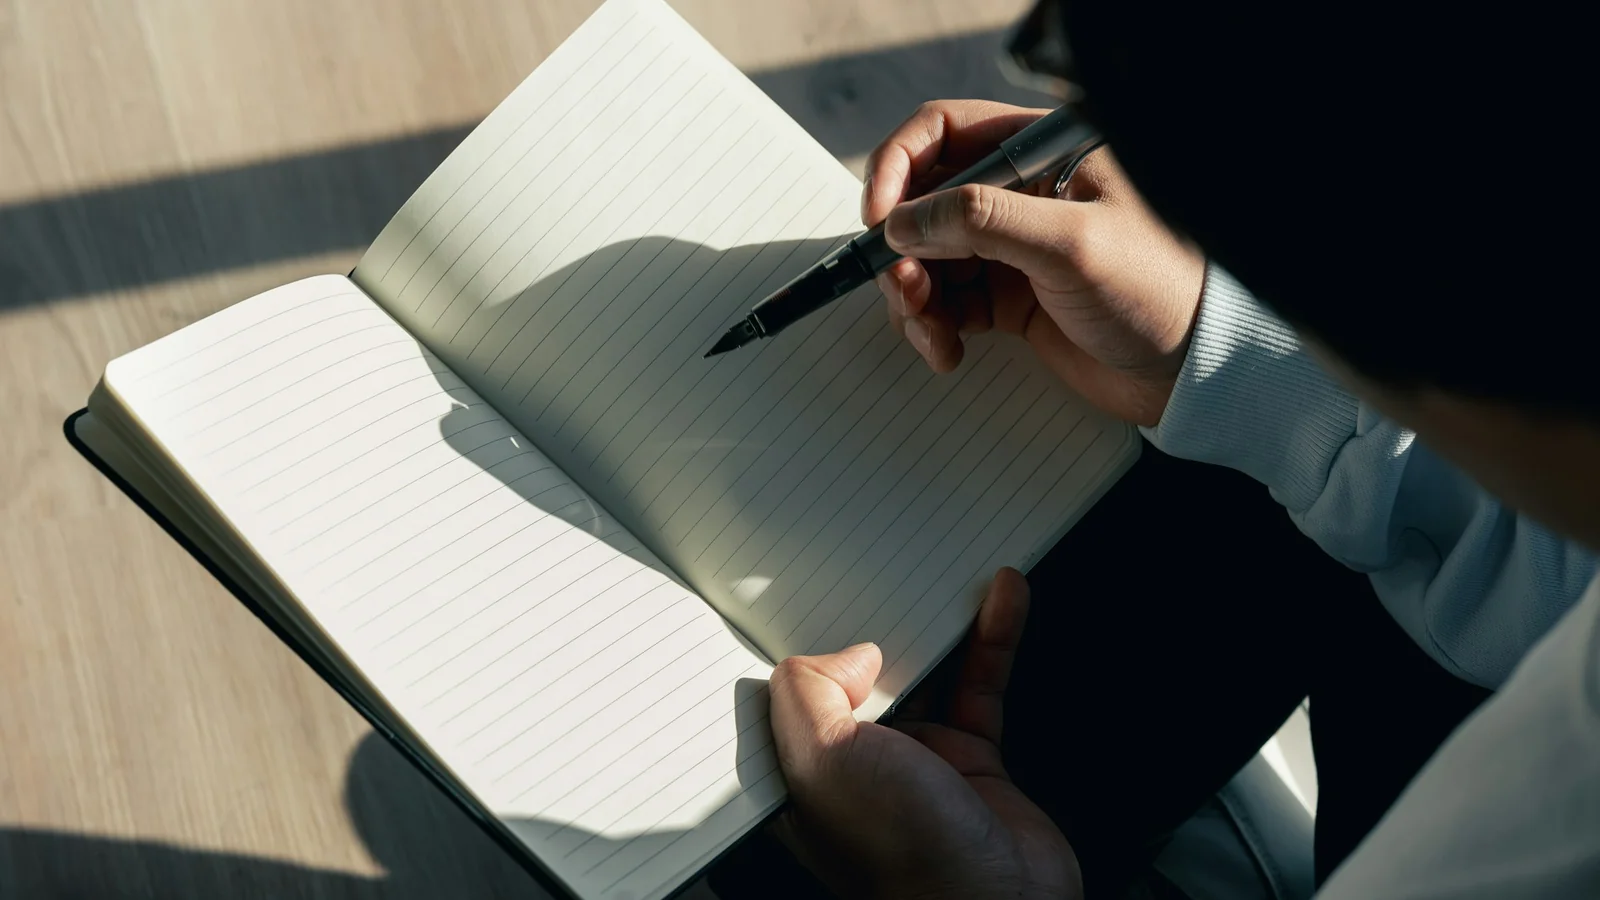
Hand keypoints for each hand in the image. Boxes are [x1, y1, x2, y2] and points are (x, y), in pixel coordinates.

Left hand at [767, 569, 1080, 899]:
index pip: (786, 695)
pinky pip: (981, 684)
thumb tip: (849, 655)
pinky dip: (994, 639)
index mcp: (801, 775)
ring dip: (939, 621)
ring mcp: (916, 762)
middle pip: (856, 675)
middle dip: (867, 622)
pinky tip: (1004, 598)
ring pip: (924, 670)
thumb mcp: (822, 760)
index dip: (790, 644)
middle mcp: (855, 767)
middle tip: (877, 566)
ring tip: (948, 568)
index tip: (797, 594)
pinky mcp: (973, 759)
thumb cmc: (902, 857)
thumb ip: (810, 692)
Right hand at [863, 100, 1206, 426]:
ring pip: (925, 257)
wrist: (1192, 370)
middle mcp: (1021, 192)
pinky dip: (932, 326)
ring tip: (931, 332)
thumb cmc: (1160, 291)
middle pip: (923, 201)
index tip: (881, 220)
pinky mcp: (1008, 295)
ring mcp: (1011, 245)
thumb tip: (907, 220)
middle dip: (901, 249)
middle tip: (906, 291)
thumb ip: (984, 221)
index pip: (944, 133)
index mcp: (1041, 152)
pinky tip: (946, 348)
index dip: (898, 170)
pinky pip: (945, 302)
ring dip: (911, 297)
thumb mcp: (1071, 244)